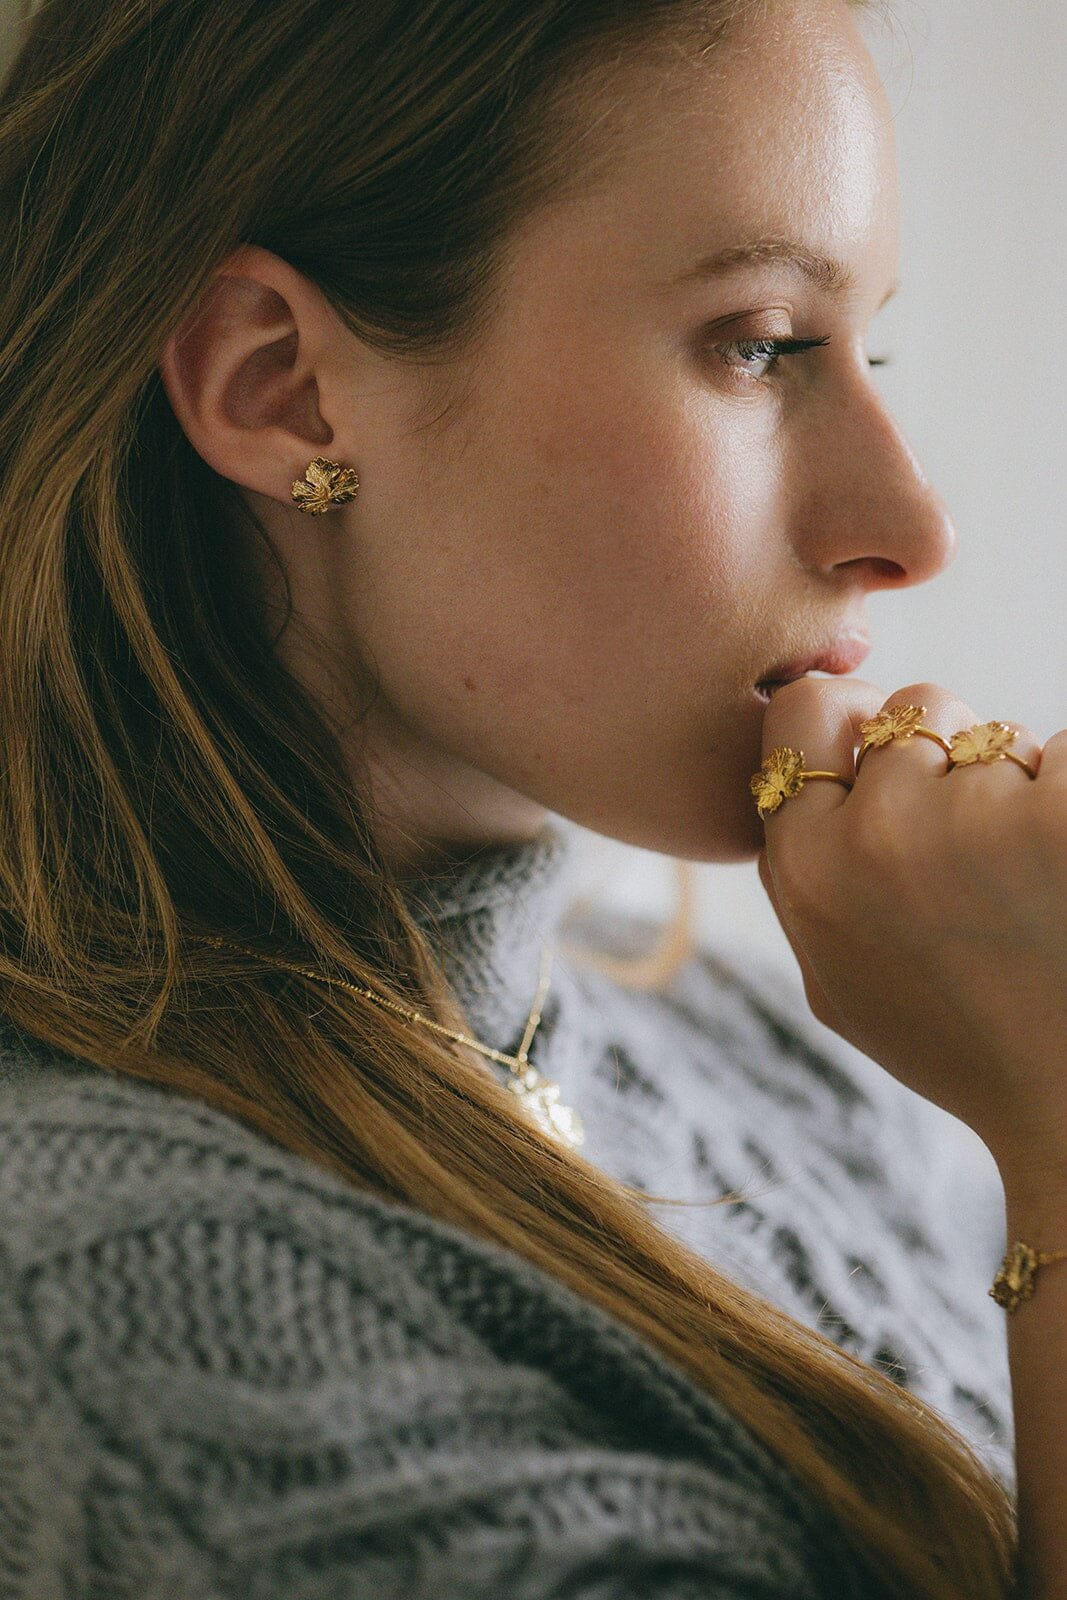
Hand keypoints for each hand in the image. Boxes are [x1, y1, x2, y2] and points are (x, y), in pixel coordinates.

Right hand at [754, 677, 1066, 1184]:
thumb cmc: (964, 1043)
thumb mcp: (836, 980)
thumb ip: (799, 874)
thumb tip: (796, 772)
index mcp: (804, 871)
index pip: (808, 711)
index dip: (856, 723)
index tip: (898, 762)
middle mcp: (873, 839)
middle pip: (915, 707)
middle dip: (952, 754)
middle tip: (984, 848)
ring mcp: (975, 824)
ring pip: (1003, 735)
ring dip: (1025, 783)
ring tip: (1034, 882)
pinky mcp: (1063, 819)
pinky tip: (1062, 876)